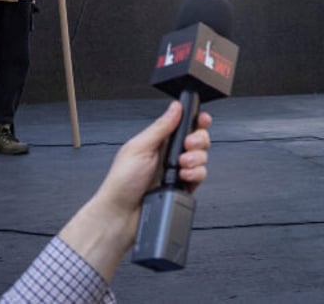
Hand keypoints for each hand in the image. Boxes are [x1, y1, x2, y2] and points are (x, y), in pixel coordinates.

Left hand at [58, 102, 211, 281]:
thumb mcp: (139, 148)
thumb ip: (161, 127)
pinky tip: (183, 177)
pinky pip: (200, 175)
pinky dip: (196, 174)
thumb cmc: (121, 182)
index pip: (183, 124)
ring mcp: (177, 170)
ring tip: (182, 165)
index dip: (196, 120)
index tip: (201, 120)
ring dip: (196, 159)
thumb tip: (175, 107)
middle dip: (198, 140)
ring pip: (202, 157)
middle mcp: (169, 154)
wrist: (122, 215)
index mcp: (158, 140)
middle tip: (188, 146)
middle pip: (198, 139)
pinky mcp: (183, 186)